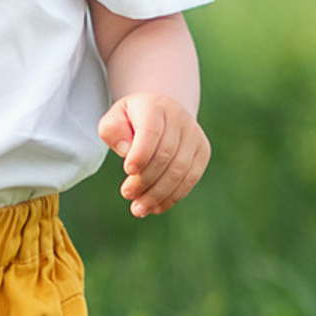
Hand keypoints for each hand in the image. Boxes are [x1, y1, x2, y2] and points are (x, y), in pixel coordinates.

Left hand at [98, 92, 209, 217]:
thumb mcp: (114, 118)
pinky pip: (191, 178)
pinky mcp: (202, 151)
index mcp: (155, 107)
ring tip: (138, 209)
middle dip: (146, 179)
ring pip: (180, 170)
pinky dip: (173, 196)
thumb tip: (126, 150)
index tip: (128, 171)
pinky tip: (156, 207)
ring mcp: (194, 135)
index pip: (151, 131)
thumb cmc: (131, 119)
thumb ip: (113, 131)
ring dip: (158, 193)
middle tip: (127, 194)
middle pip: (166, 154)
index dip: (141, 153)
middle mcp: (179, 119)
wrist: (161, 111)